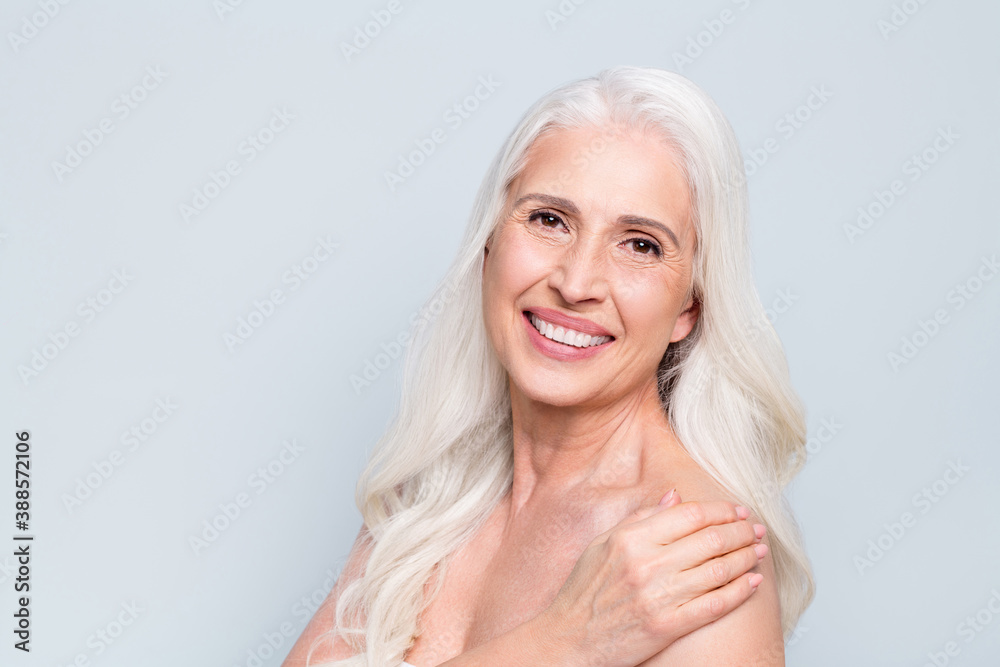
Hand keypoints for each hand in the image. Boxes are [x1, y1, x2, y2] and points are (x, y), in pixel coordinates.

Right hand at [531, 491, 766, 666]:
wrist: (569, 640)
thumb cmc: (583, 592)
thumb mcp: (602, 544)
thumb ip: (640, 518)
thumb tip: (675, 497)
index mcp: (631, 539)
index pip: (690, 515)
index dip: (721, 510)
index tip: (737, 510)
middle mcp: (647, 564)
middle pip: (710, 539)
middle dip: (741, 531)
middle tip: (756, 528)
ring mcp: (660, 597)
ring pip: (718, 570)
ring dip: (746, 557)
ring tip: (759, 550)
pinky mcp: (668, 626)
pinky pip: (714, 604)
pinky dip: (738, 591)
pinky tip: (751, 582)